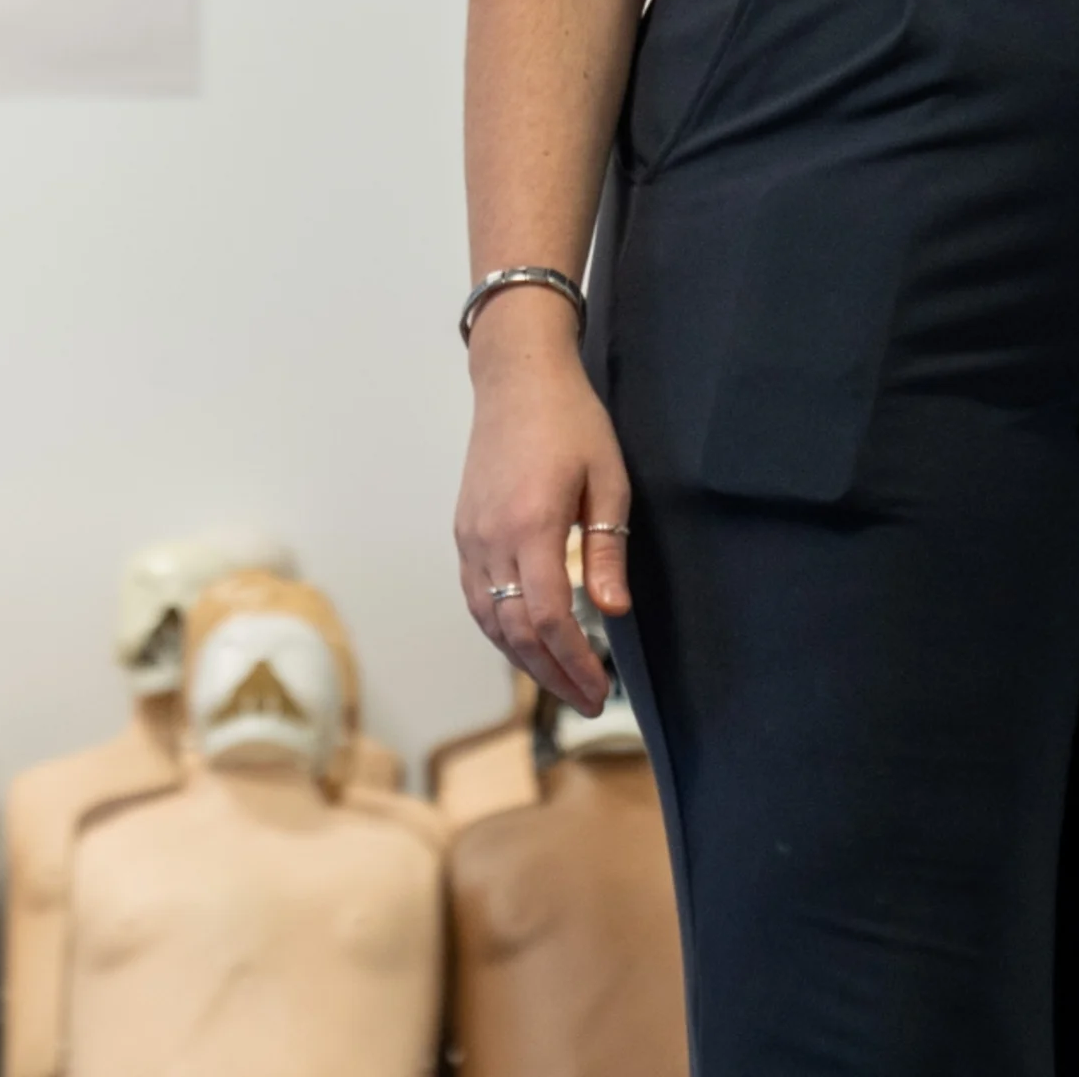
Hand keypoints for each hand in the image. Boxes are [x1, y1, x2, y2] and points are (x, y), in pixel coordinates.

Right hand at [452, 297, 631, 714]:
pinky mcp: (464, 529)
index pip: (548, 618)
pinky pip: (476, 596)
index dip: (575, 663)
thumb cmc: (571, 421)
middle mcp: (491, 537)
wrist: (517, 376)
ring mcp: (471, 534)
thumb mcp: (608, 479)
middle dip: (552, 675)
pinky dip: (499, 629)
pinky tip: (525, 641)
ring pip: (488, 620)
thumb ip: (607, 549)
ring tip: (561, 682)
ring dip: (524, 660)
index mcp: (532, 524)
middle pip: (515, 631)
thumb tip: (614, 612)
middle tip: (588, 702)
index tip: (601, 690)